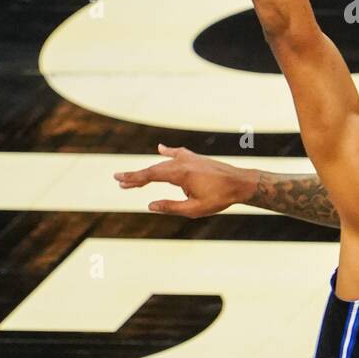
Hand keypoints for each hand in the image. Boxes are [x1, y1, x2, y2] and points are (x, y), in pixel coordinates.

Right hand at [114, 144, 257, 216]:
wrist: (240, 183)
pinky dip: (168, 152)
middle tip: (120, 183)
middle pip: (154, 168)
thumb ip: (170, 207)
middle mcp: (183, 162)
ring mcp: (190, 159)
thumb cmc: (219, 198)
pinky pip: (178, 154)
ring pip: (164, 163)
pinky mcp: (196, 159)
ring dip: (149, 170)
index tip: (118, 179)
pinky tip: (161, 148)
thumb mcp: (194, 209)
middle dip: (137, 176)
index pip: (150, 175)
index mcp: (180, 174)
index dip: (133, 177)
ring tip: (136, 179)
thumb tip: (149, 205)